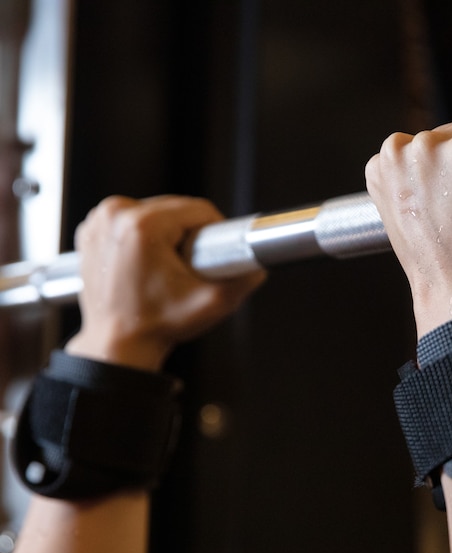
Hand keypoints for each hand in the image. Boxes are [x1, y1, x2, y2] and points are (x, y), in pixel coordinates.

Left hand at [66, 195, 265, 368]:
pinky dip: (143, 236)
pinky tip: (146, 262)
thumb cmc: (153, 325)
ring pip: (154, 211)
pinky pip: (131, 219)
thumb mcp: (210, 305)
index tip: (212, 254)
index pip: (198, 209)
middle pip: (175, 208)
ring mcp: (99, 222)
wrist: (118, 343)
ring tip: (166, 267)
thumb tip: (258, 268)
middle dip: (189, 233)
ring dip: (168, 233)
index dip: (215, 230)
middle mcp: (115, 216)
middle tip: (189, 267)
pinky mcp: (92, 230)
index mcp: (143, 225)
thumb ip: (242, 283)